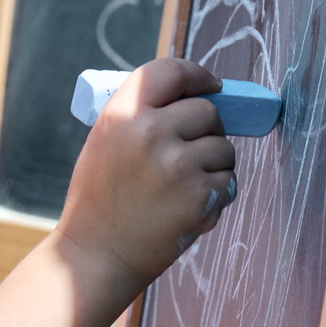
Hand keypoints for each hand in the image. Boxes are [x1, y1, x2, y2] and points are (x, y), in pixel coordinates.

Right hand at [56, 58, 236, 290]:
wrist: (96, 255)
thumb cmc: (102, 198)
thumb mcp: (107, 142)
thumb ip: (144, 115)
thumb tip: (200, 95)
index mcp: (121, 115)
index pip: (170, 71)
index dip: (197, 75)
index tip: (212, 86)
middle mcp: (149, 133)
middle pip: (207, 111)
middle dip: (207, 129)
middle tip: (190, 152)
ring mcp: (177, 166)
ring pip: (224, 148)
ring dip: (214, 164)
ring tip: (182, 187)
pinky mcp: (199, 196)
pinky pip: (228, 180)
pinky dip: (217, 194)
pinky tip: (188, 208)